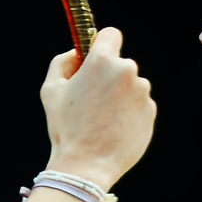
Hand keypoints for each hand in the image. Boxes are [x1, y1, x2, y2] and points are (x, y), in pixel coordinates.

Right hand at [40, 26, 155, 187]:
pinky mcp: (151, 112)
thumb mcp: (50, 90)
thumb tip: (76, 54)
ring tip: (102, 120)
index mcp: (103, 60)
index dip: (101, 44)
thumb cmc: (66, 128)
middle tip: (92, 101)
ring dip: (119, 96)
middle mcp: (127, 71)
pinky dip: (128, 114)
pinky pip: (139, 105)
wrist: (87, 166)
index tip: (95, 58)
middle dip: (108, 77)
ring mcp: (142, 92)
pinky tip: (113, 130)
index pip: (111, 35)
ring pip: (130, 86)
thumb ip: (62, 62)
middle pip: (120, 64)